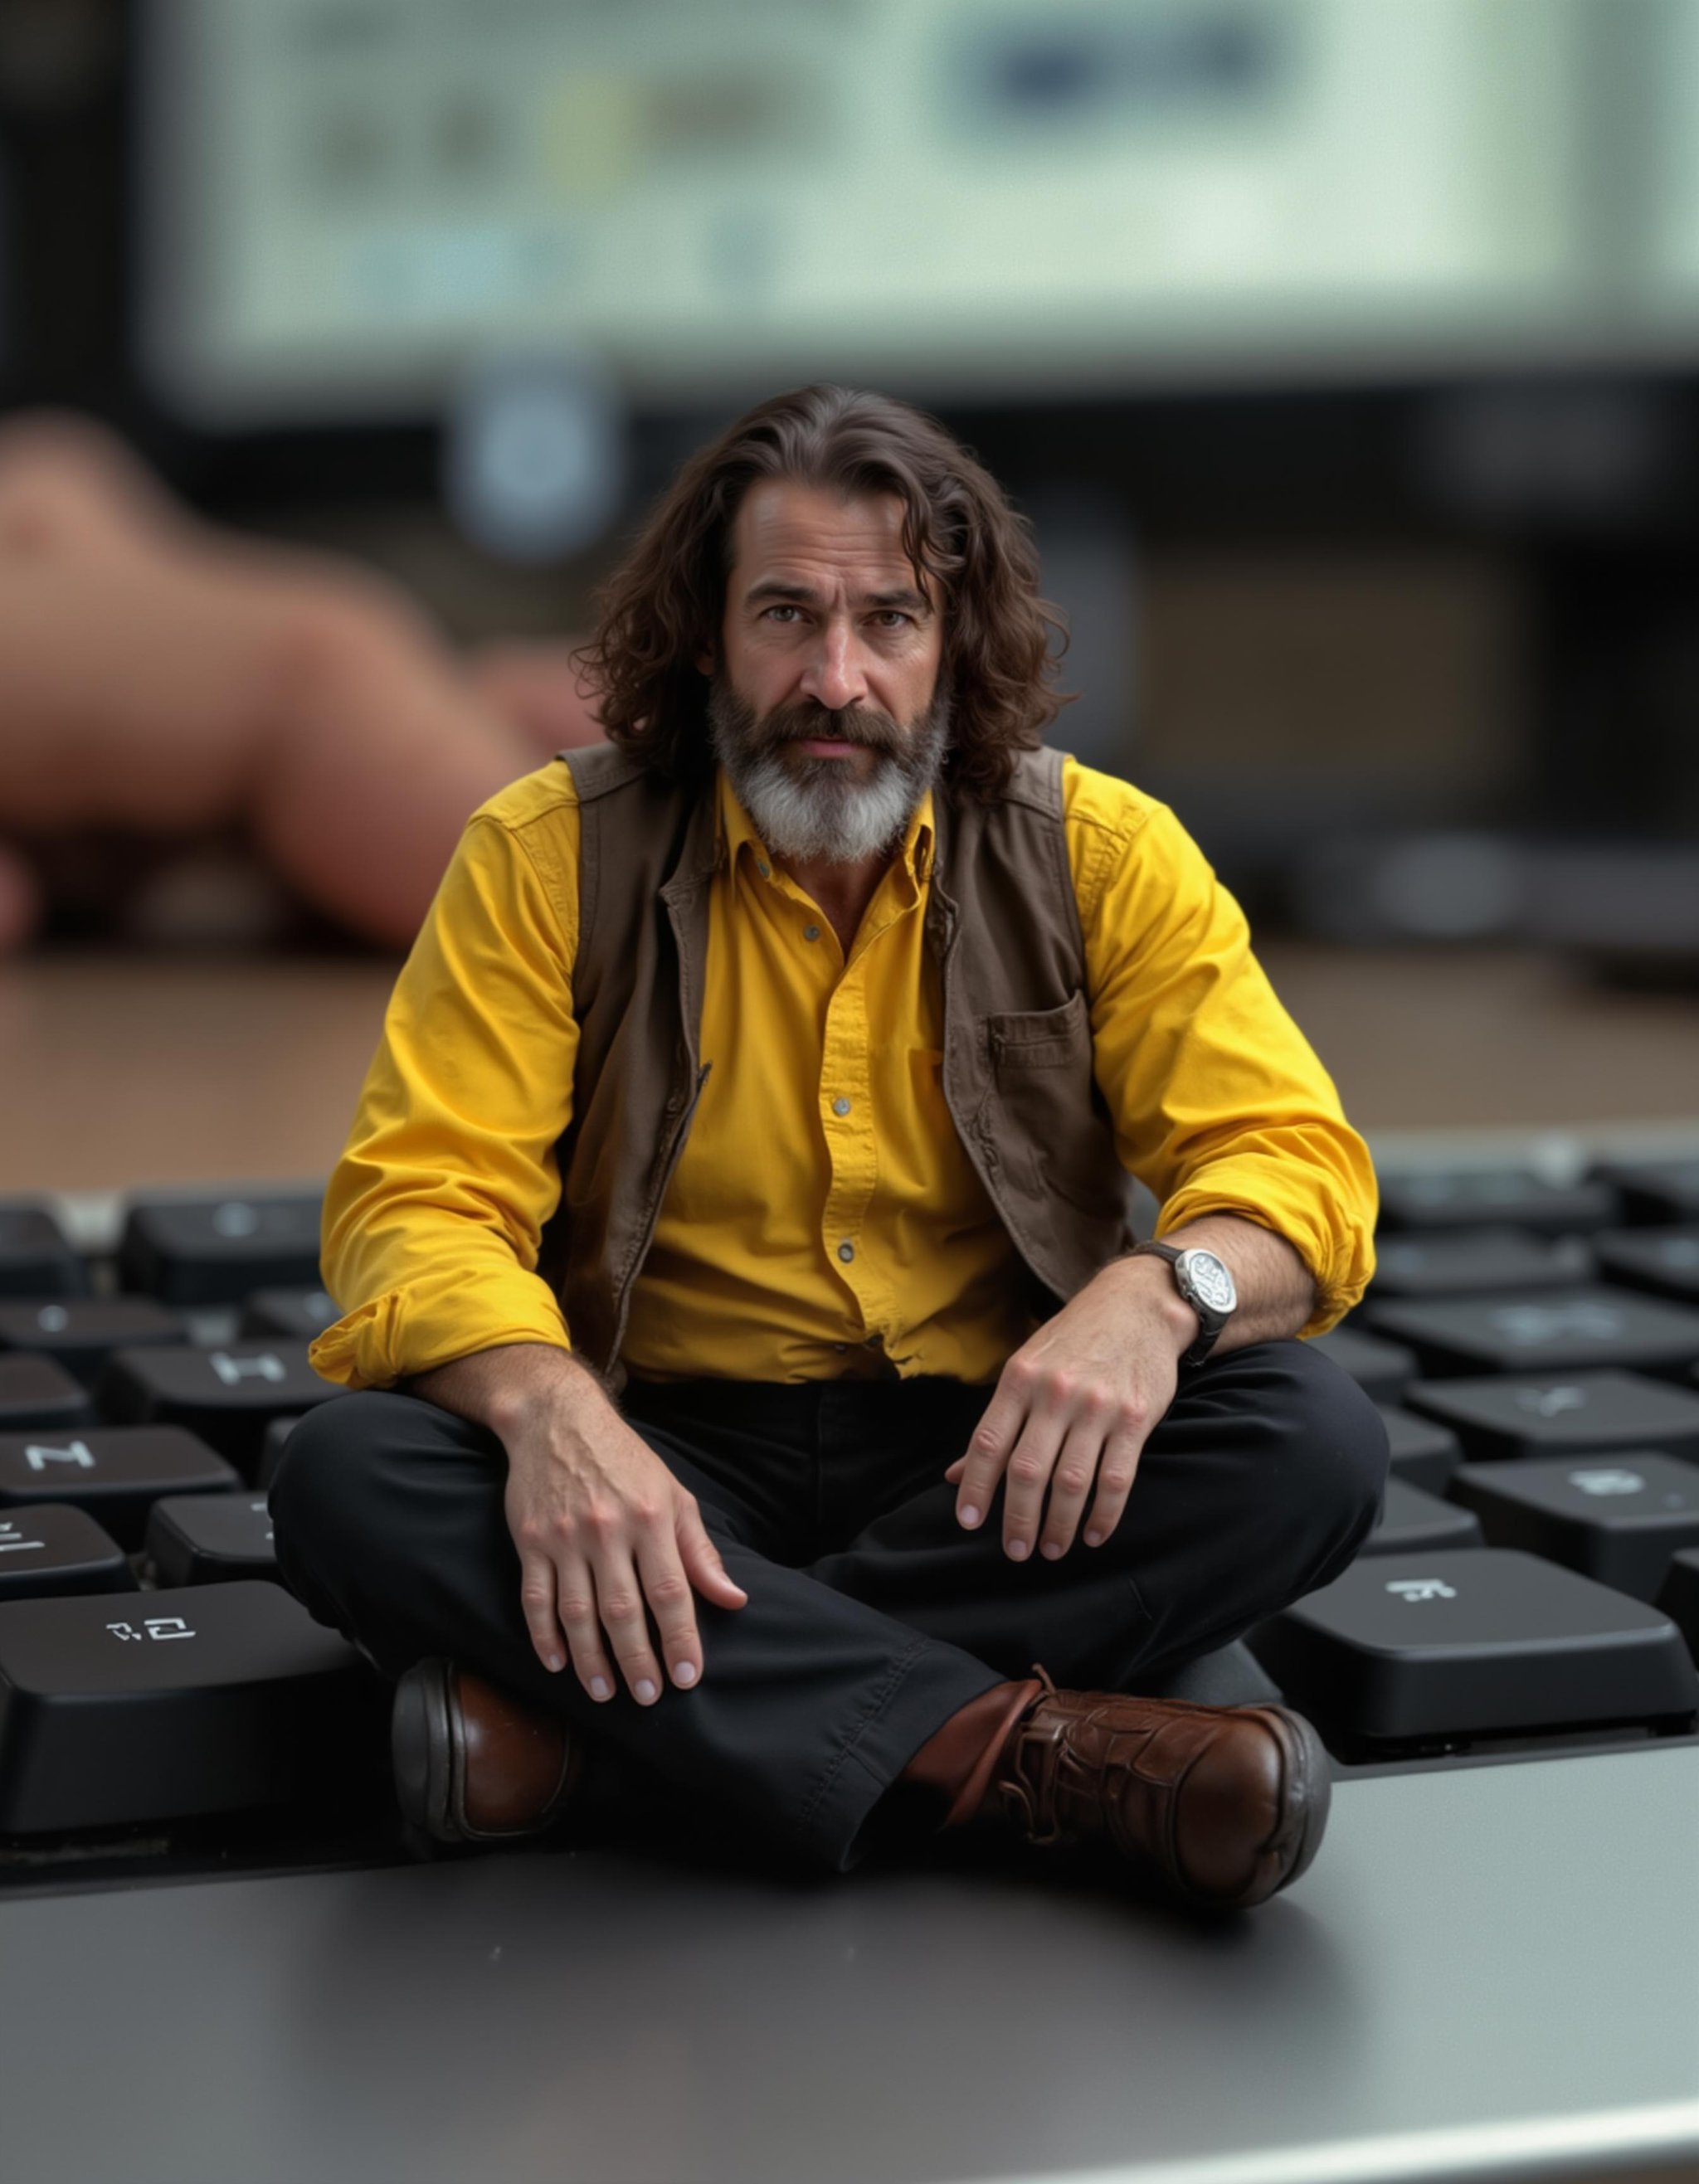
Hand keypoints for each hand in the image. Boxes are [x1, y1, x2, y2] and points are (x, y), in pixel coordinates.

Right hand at [502, 1378, 746, 1703]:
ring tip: (604, 1692)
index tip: (687, 1678)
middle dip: (637, 1660)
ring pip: (577, 1612)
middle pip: (624, 1610)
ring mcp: (565, 1537)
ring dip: (591, 1659)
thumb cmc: (625, 1461)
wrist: (558, 1420)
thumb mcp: (673, 1495)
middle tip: (647, 1697)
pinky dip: (543, 1636)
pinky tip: (557, 1664)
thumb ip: (700, 1552)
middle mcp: (608, 1530)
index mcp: (651, 1518)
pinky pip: (535, 1598)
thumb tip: (733, 1599)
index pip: (670, 1592)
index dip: (680, 1640)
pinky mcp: (530, 1540)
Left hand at [945, 1257, 1194, 1559]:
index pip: (989, 1443)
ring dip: (1058, 1525)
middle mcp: (1055, 1393)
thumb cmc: (1074, 1340)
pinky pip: (1116, 1479)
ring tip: (1051, 1550)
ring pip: (1071, 1481)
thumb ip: (996, 1422)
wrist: (1138, 1305)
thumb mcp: (1026, 1366)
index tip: (969, 1523)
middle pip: (1028, 1470)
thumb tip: (955, 1475)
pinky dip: (1104, 1515)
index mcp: (1020, 1379)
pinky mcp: (1135, 1418)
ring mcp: (1097, 1406)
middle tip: (1015, 1551)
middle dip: (1018, 1520)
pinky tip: (1094, 1535)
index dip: (976, 1488)